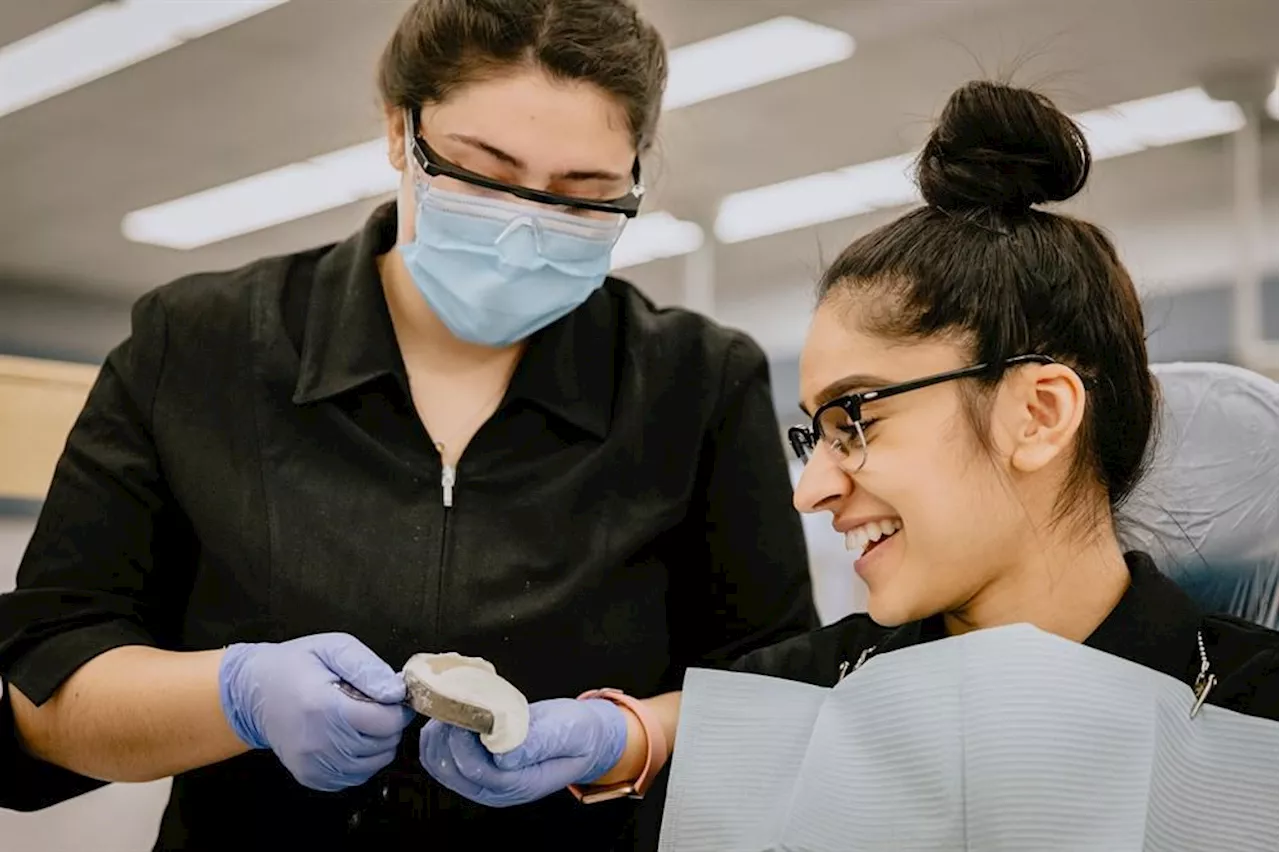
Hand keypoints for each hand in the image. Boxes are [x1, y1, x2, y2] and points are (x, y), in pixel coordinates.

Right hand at [218, 633, 415, 791]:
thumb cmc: (295, 665)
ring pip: (375, 764)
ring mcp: (313, 765)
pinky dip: (362, 759)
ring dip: (378, 742)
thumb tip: (397, 693)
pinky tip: (348, 737)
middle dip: (389, 724)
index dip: (397, 708)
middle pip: (383, 744)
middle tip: (372, 705)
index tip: (390, 695)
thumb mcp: (332, 647)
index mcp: (324, 707)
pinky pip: (355, 776)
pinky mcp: (310, 778)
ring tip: (359, 720)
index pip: (386, 722)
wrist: (252, 693)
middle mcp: (318, 743)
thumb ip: (368, 667)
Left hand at [419, 698, 626, 807]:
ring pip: (442, 766)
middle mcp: (499, 790)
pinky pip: (442, 759)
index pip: (479, 770)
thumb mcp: (570, 732)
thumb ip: (540, 742)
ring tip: (449, 705)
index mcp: (523, 785)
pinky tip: (447, 716)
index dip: (465, 741)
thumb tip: (505, 752)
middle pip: (454, 770)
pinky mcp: (476, 769)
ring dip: (438, 735)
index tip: (465, 710)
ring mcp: (484, 782)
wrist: (581, 737)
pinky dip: (438, 737)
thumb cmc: (577, 733)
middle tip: (452, 701)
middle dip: (447, 735)